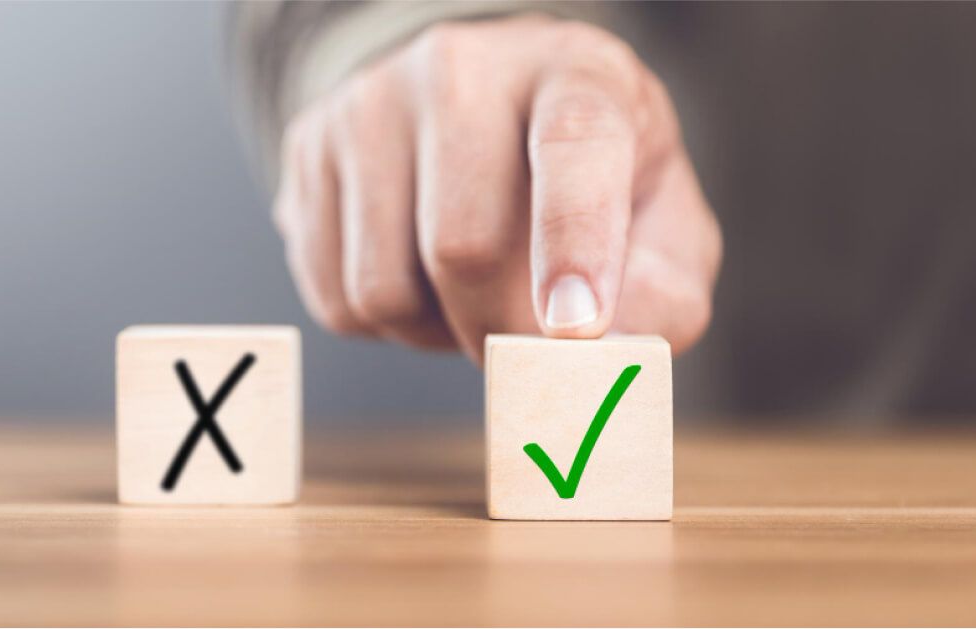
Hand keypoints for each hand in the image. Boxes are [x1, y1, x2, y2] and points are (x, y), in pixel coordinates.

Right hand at [273, 14, 721, 361]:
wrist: (477, 108)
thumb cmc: (585, 180)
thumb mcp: (657, 220)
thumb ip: (667, 294)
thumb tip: (608, 357)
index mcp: (574, 71)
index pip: (574, 144)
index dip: (573, 240)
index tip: (576, 329)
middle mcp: (460, 68)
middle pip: (462, 246)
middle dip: (500, 331)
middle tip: (527, 341)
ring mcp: (369, 103)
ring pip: (383, 289)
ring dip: (436, 333)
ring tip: (469, 295)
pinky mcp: (309, 148)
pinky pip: (335, 299)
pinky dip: (386, 327)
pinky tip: (419, 281)